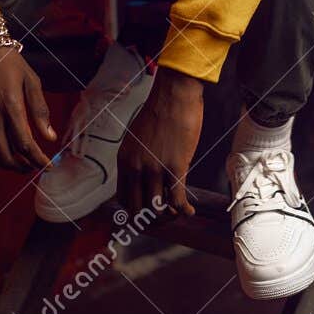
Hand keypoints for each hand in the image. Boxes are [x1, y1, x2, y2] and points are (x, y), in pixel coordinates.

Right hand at [0, 47, 56, 171]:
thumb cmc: (7, 62)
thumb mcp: (31, 80)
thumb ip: (40, 110)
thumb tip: (51, 137)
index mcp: (11, 106)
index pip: (25, 144)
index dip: (38, 160)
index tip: (48, 165)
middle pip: (6, 156)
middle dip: (22, 167)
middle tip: (32, 166)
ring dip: (4, 164)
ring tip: (17, 162)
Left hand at [118, 68, 203, 216]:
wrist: (174, 95)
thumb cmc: (160, 111)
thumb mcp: (138, 137)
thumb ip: (139, 158)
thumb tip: (148, 176)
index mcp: (124, 160)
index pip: (123, 198)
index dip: (135, 210)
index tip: (147, 212)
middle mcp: (136, 167)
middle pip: (138, 209)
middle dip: (151, 219)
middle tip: (163, 217)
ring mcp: (155, 168)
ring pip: (158, 207)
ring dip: (169, 215)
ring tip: (177, 211)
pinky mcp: (175, 167)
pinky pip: (177, 200)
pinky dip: (183, 210)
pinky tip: (189, 210)